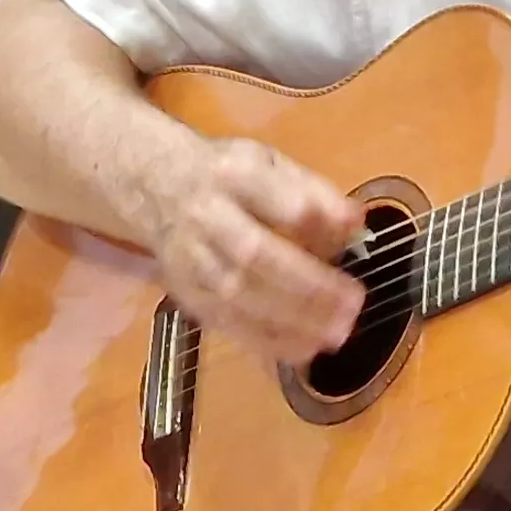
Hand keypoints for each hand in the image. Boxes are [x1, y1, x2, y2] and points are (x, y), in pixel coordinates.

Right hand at [137, 136, 367, 365]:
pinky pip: (228, 324)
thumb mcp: (268, 162)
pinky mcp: (186, 294)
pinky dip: (269, 341)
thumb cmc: (228, 178)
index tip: (353, 233)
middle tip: (353, 303)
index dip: (318, 219)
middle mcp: (207, 217)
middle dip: (308, 285)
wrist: (155, 189)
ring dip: (291, 320)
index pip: (278, 198)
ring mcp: (191, 260)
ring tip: (336, 332)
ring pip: (237, 295)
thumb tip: (355, 223)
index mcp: (234, 175)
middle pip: (254, 254)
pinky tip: (305, 348)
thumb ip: (313, 190)